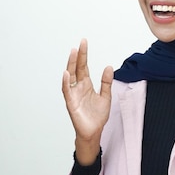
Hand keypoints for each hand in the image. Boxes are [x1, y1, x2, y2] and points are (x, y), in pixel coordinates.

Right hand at [62, 38, 112, 163]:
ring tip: (73, 53)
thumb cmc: (97, 116)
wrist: (94, 132)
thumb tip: (109, 67)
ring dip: (71, 65)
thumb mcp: (106, 96)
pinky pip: (67, 91)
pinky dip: (66, 82)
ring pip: (70, 77)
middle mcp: (78, 87)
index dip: (84, 55)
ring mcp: (73, 94)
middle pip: (77, 68)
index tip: (84, 42)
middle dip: (78, 56)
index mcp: (86, 85)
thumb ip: (106, 82)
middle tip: (80, 44)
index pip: (84, 66)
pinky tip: (67, 73)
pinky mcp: (71, 103)